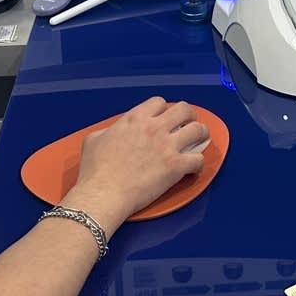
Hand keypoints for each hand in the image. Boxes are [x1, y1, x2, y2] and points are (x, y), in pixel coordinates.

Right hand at [66, 97, 206, 228]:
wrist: (103, 194)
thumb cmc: (95, 171)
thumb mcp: (93, 139)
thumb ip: (109, 130)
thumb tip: (113, 132)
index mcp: (135, 118)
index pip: (159, 102)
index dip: (164, 109)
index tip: (165, 118)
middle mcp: (154, 127)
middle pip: (184, 109)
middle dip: (189, 115)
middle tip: (188, 124)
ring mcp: (168, 145)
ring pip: (197, 129)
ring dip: (201, 134)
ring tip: (200, 140)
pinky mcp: (176, 166)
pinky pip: (198, 159)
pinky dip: (198, 163)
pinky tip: (194, 167)